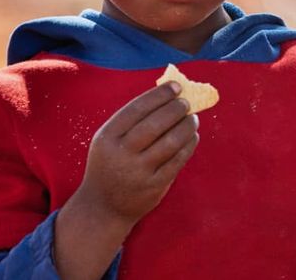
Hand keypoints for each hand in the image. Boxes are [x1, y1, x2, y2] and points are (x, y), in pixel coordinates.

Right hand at [75, 81, 199, 224]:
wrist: (103, 207)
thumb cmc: (110, 164)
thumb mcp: (108, 140)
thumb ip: (131, 121)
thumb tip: (167, 96)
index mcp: (107, 137)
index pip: (136, 109)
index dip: (158, 95)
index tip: (175, 87)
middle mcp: (121, 154)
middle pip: (155, 124)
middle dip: (175, 109)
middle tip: (186, 102)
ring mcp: (138, 172)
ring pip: (170, 142)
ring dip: (186, 126)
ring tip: (192, 118)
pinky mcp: (154, 186)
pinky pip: (177, 160)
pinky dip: (189, 145)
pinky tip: (193, 136)